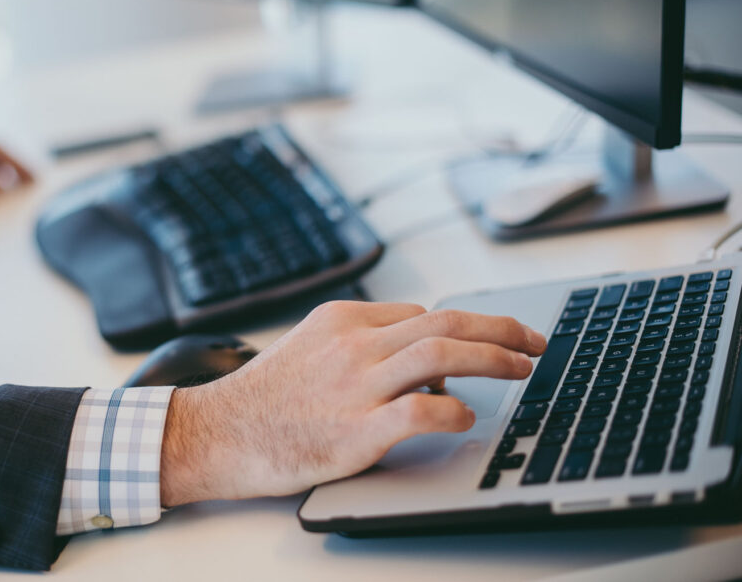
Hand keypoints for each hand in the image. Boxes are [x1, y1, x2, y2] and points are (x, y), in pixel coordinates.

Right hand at [159, 302, 546, 506]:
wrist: (215, 432)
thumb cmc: (261, 399)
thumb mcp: (307, 347)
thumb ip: (359, 345)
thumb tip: (419, 364)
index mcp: (342, 320)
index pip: (420, 314)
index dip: (464, 330)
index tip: (490, 342)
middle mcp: (353, 345)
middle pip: (444, 324)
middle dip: (500, 329)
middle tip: (533, 341)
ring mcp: (354, 387)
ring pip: (442, 356)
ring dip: (495, 358)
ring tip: (523, 368)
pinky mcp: (353, 431)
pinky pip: (420, 412)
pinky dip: (453, 412)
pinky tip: (466, 418)